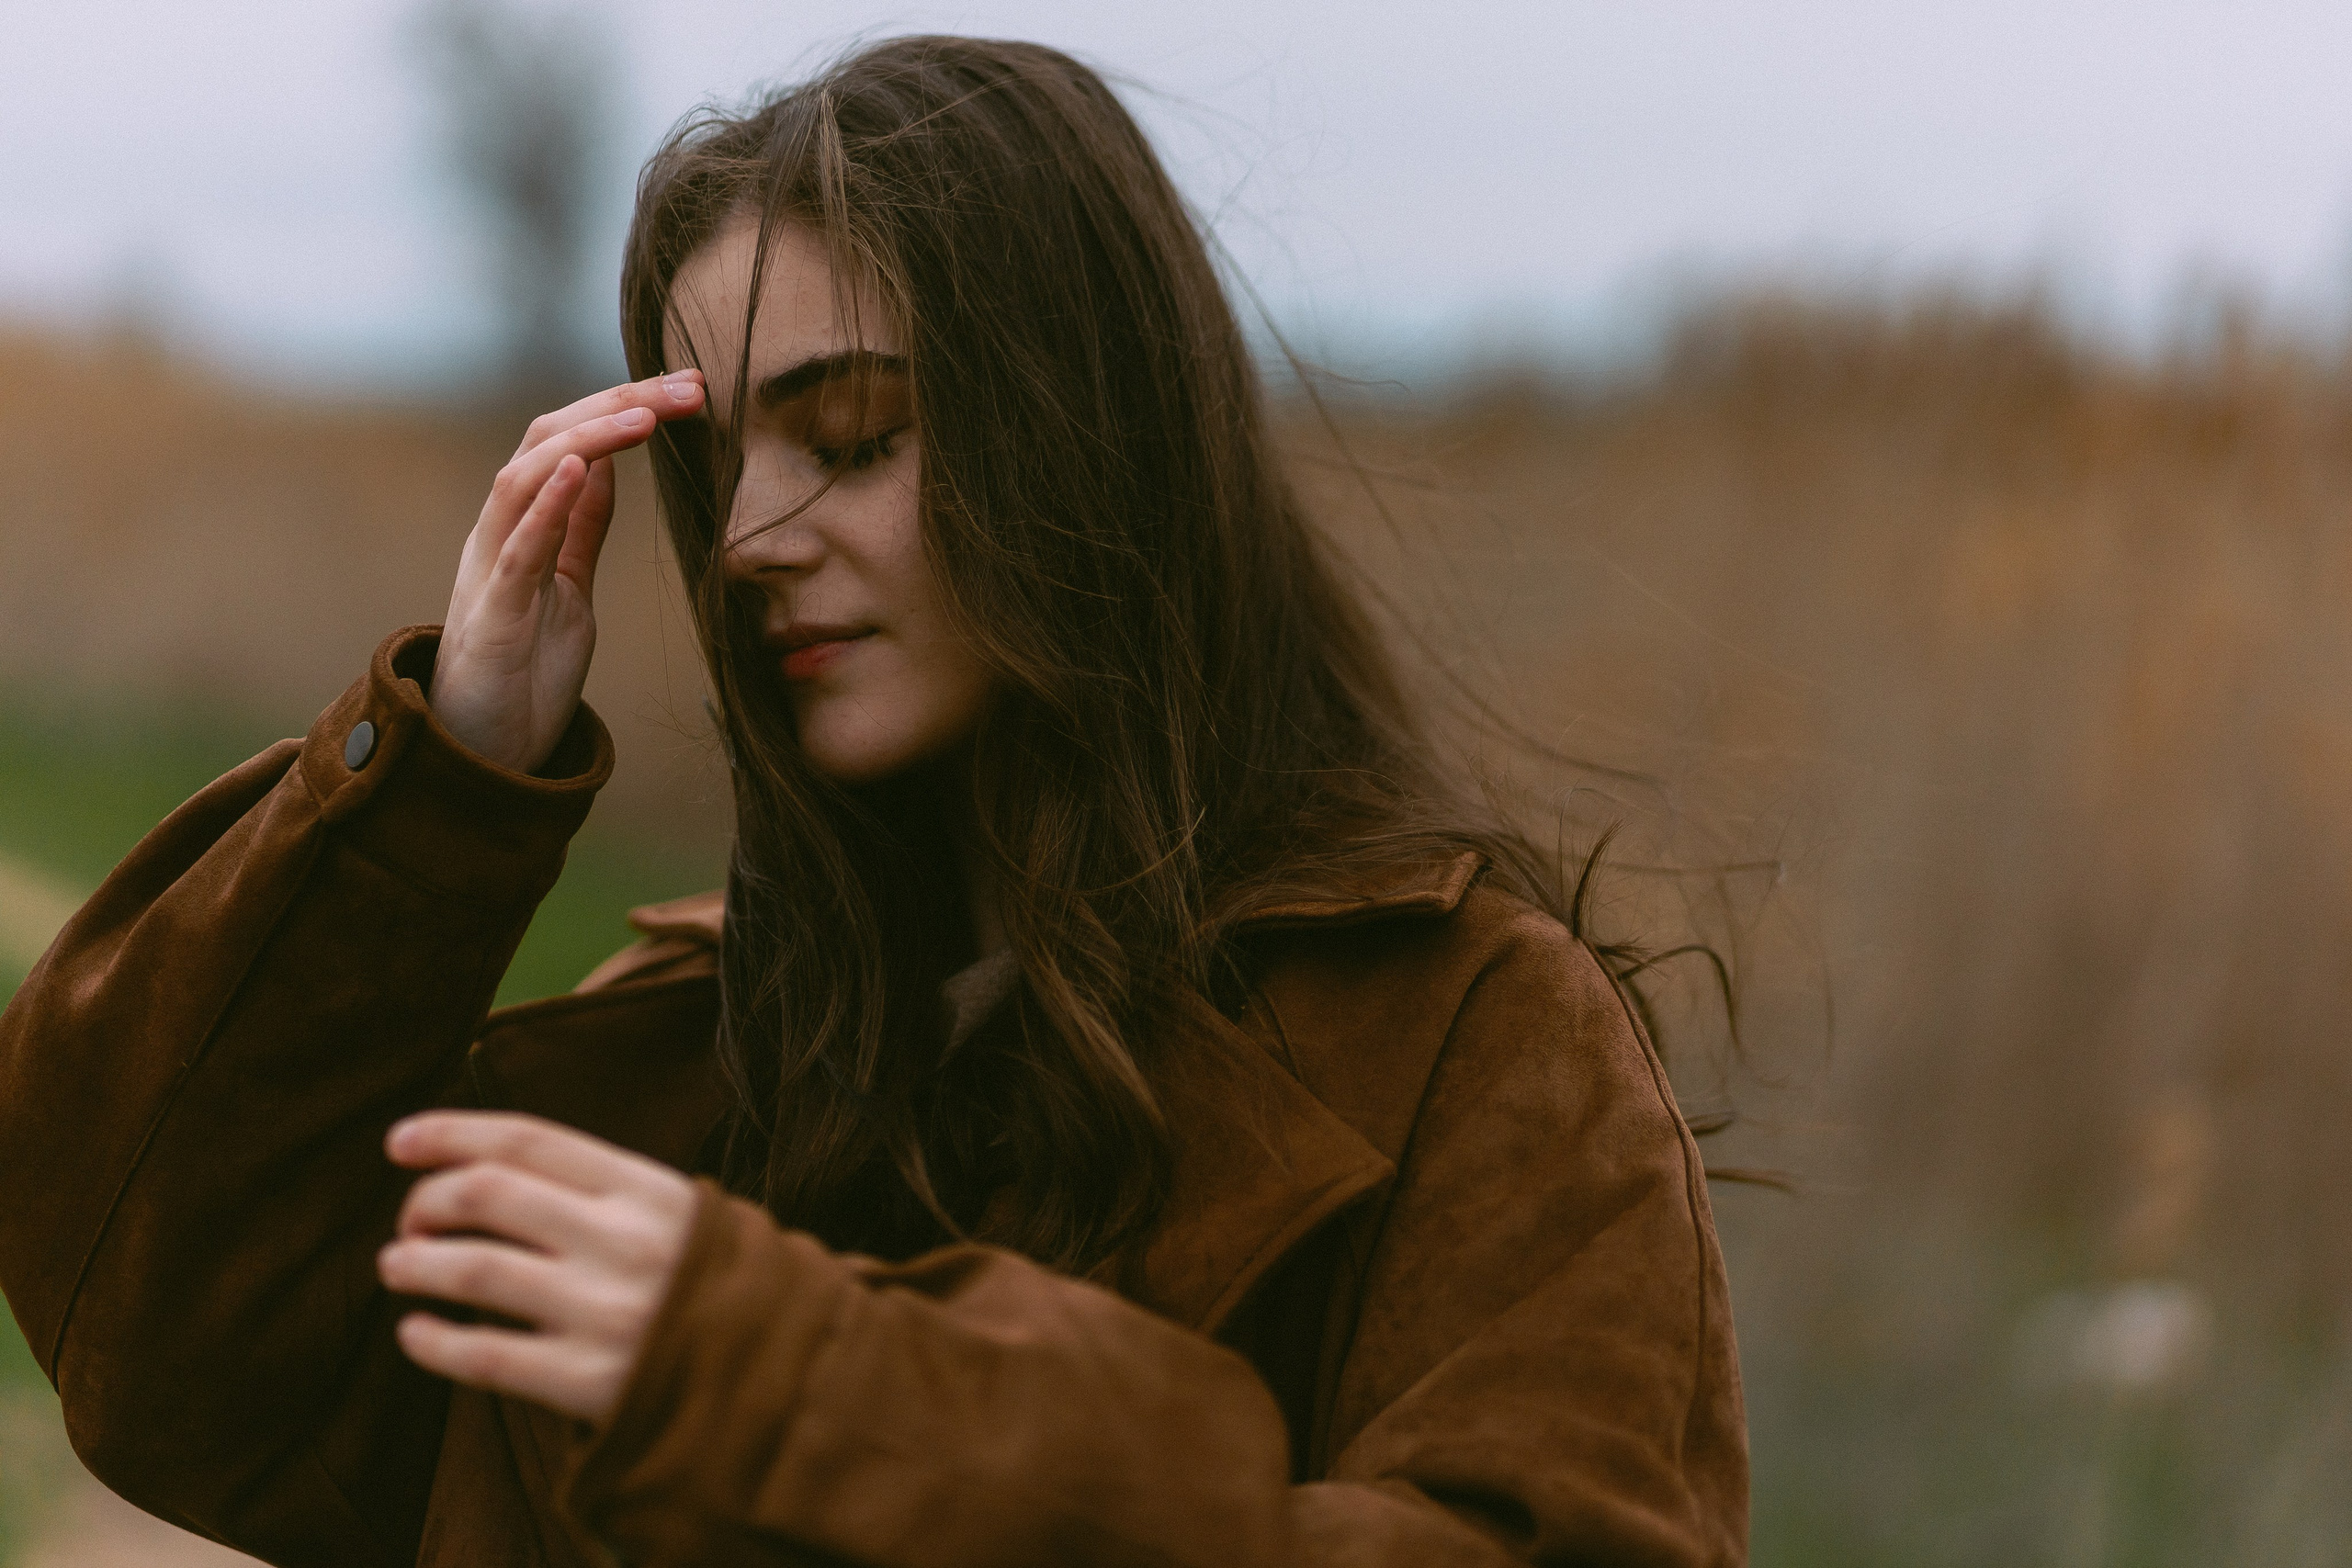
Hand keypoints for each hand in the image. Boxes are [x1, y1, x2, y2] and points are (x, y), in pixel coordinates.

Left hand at [378, 1110, 697, 1427]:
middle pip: (487, 1195)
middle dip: (426, 1202)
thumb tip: (492, 1172)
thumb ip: (606, 1192)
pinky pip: (483, 1356)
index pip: (529, 1140)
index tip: (400, 1141)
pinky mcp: (588, 1382)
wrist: (788, 1376)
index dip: (452, 1133)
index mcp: (646, 1189)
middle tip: (410, 1221)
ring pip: (473, 1271)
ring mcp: (603, 1312)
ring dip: (416, 1264)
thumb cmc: (719, 1290)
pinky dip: (431, 1342)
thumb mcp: (682, 1215)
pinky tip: (416, 1332)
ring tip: (397, 1265)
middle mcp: (622, 1241)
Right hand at [432, 372, 705, 773]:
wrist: (485, 750)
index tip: (688, 389)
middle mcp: (498, 532)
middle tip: (686, 387)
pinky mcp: (493, 613)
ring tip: (643, 413)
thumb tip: (604, 468)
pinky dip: (548, 502)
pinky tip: (580, 466)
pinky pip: (518, 546)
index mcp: (521, 525)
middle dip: (619, 404)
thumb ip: (580, 528)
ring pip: (526, 477)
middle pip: (548, 440)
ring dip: (588, 438)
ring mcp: (490, 569)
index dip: (625, 406)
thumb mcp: (567, 584)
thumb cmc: (524, 669)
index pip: (569, 440)